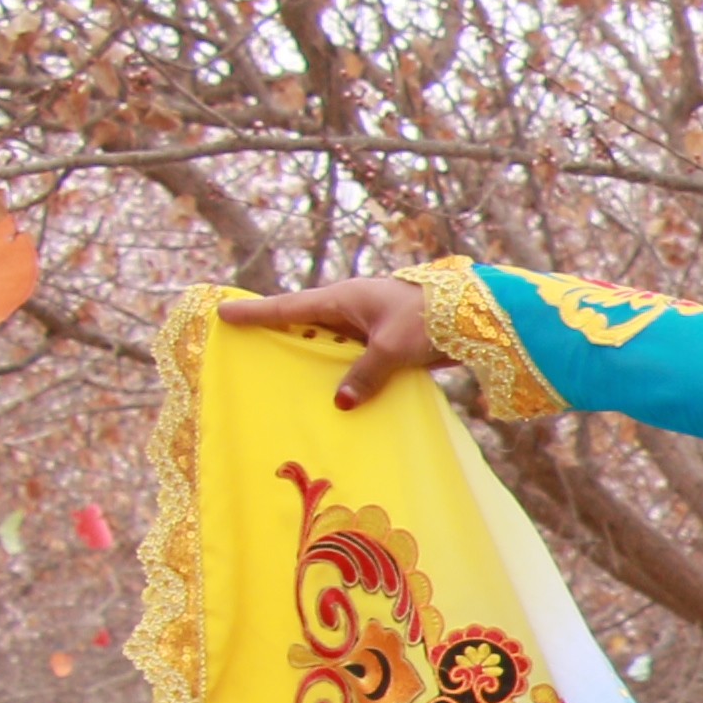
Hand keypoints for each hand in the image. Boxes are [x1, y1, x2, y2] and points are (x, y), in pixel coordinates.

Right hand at [218, 276, 440, 410]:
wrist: (478, 314)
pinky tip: (335, 398)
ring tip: (282, 383)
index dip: (256, 314)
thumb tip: (340, 402)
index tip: (223, 314)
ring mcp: (368, 327)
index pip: (289, 308)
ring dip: (313, 363)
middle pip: (304, 327)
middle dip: (278, 339)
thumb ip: (365, 374)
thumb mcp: (392, 348)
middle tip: (245, 352)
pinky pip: (354, 360)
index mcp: (343, 299)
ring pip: (330, 347)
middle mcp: (350, 311)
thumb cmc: (431, 319)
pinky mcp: (386, 344)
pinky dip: (343, 376)